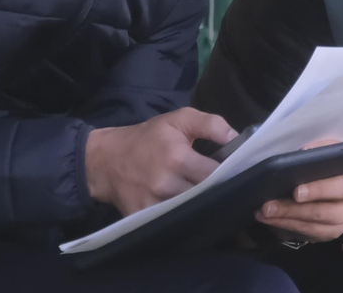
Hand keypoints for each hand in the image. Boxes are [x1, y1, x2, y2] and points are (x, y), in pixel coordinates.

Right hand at [84, 107, 235, 215]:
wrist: (106, 159)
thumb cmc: (147, 138)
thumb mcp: (178, 119)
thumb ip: (210, 124)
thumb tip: (236, 138)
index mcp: (178, 157)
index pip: (215, 174)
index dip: (229, 174)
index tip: (237, 173)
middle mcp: (166, 184)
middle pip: (205, 196)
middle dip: (217, 192)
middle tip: (226, 188)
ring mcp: (154, 204)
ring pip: (191, 212)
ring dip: (201, 207)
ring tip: (210, 200)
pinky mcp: (143, 218)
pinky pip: (171, 223)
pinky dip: (182, 218)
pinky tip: (189, 212)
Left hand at [254, 139, 342, 242]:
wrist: (338, 186)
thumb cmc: (331, 166)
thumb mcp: (330, 153)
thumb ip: (321, 150)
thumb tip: (304, 153)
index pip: (342, 188)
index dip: (320, 190)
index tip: (296, 192)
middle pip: (326, 212)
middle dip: (294, 210)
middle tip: (269, 207)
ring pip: (314, 226)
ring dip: (285, 219)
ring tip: (263, 212)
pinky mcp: (331, 234)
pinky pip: (308, 234)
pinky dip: (286, 226)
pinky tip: (269, 219)